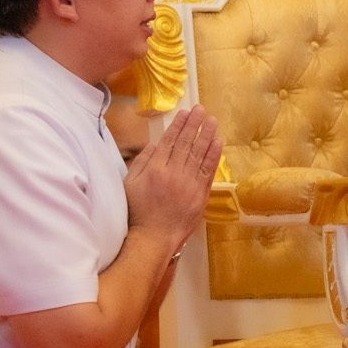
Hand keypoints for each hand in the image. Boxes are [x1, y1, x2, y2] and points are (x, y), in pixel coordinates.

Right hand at [124, 104, 221, 246]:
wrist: (153, 238)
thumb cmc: (137, 212)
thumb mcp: (130, 184)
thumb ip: (142, 162)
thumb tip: (156, 144)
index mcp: (155, 169)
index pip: (170, 141)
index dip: (179, 125)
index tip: (185, 112)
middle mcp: (174, 173)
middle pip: (186, 143)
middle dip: (194, 124)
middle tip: (201, 109)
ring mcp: (189, 184)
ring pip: (199, 154)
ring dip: (206, 135)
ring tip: (212, 120)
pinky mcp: (200, 194)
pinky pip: (209, 170)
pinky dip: (213, 155)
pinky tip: (217, 142)